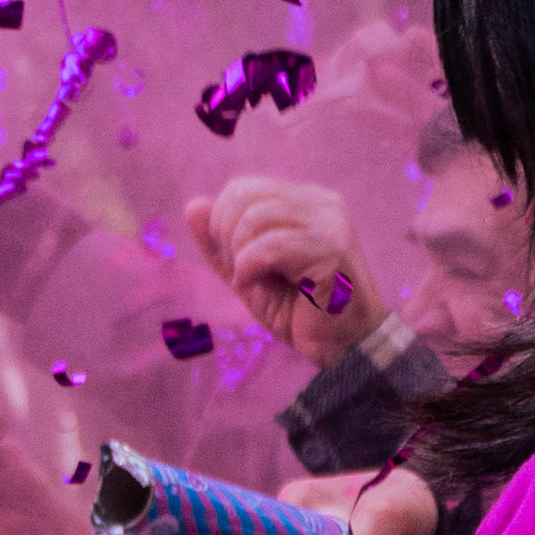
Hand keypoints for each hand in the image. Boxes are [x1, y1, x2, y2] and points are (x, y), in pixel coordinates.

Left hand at [186, 177, 388, 363]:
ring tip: (257, 280)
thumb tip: (194, 205)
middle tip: (244, 270)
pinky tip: (263, 286)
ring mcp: (330, 224)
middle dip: (226, 236)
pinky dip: (250, 269)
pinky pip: (269, 246)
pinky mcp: (332, 250)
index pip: (243, 188)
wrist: (341, 346)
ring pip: (254, 218)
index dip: (221, 223)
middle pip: (243, 195)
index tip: (234, 258)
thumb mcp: (244, 272)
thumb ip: (218, 242)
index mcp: (305, 202)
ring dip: (240, 256)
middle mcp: (321, 204)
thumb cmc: (296, 309)